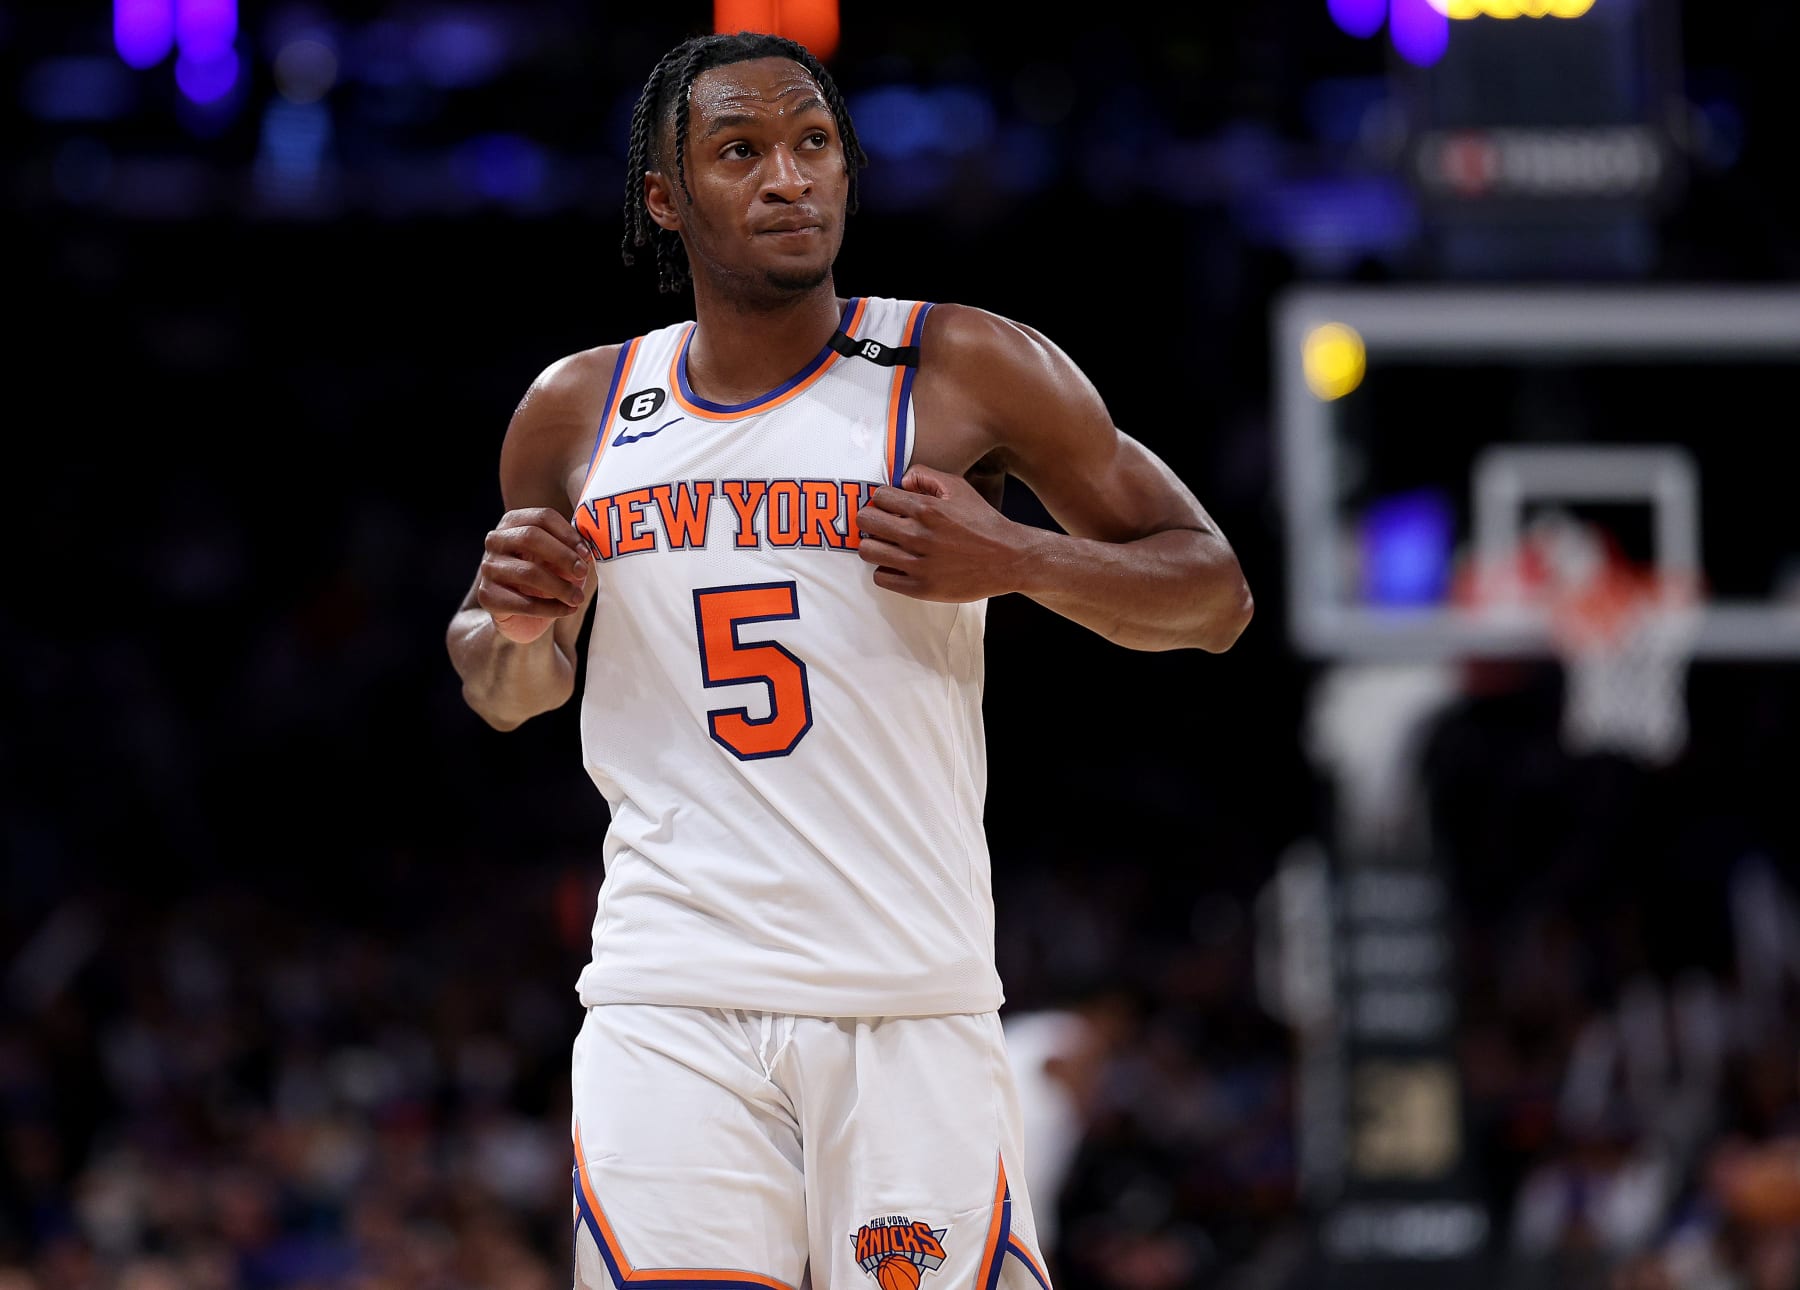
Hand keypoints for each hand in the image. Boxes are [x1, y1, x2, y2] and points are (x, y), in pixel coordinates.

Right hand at [476, 507, 592, 642]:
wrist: (520, 615)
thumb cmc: (543, 579)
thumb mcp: (559, 560)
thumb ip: (571, 551)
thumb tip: (588, 552)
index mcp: (513, 523)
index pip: (542, 517)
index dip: (568, 534)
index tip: (587, 553)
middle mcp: (495, 541)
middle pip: (530, 537)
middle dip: (563, 555)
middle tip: (583, 572)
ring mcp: (488, 567)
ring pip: (528, 572)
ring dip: (560, 586)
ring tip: (578, 597)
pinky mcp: (486, 596)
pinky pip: (523, 602)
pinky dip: (550, 608)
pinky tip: (566, 610)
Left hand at [855, 465, 1032, 601]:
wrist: (1008, 558)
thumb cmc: (982, 522)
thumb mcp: (959, 488)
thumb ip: (926, 476)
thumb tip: (900, 481)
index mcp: (927, 508)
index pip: (878, 496)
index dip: (881, 500)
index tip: (889, 507)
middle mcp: (919, 535)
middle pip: (865, 521)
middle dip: (870, 520)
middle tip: (882, 525)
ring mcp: (918, 564)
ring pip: (867, 551)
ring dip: (873, 545)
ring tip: (887, 545)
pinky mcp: (921, 588)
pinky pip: (881, 577)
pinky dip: (885, 570)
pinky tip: (899, 565)